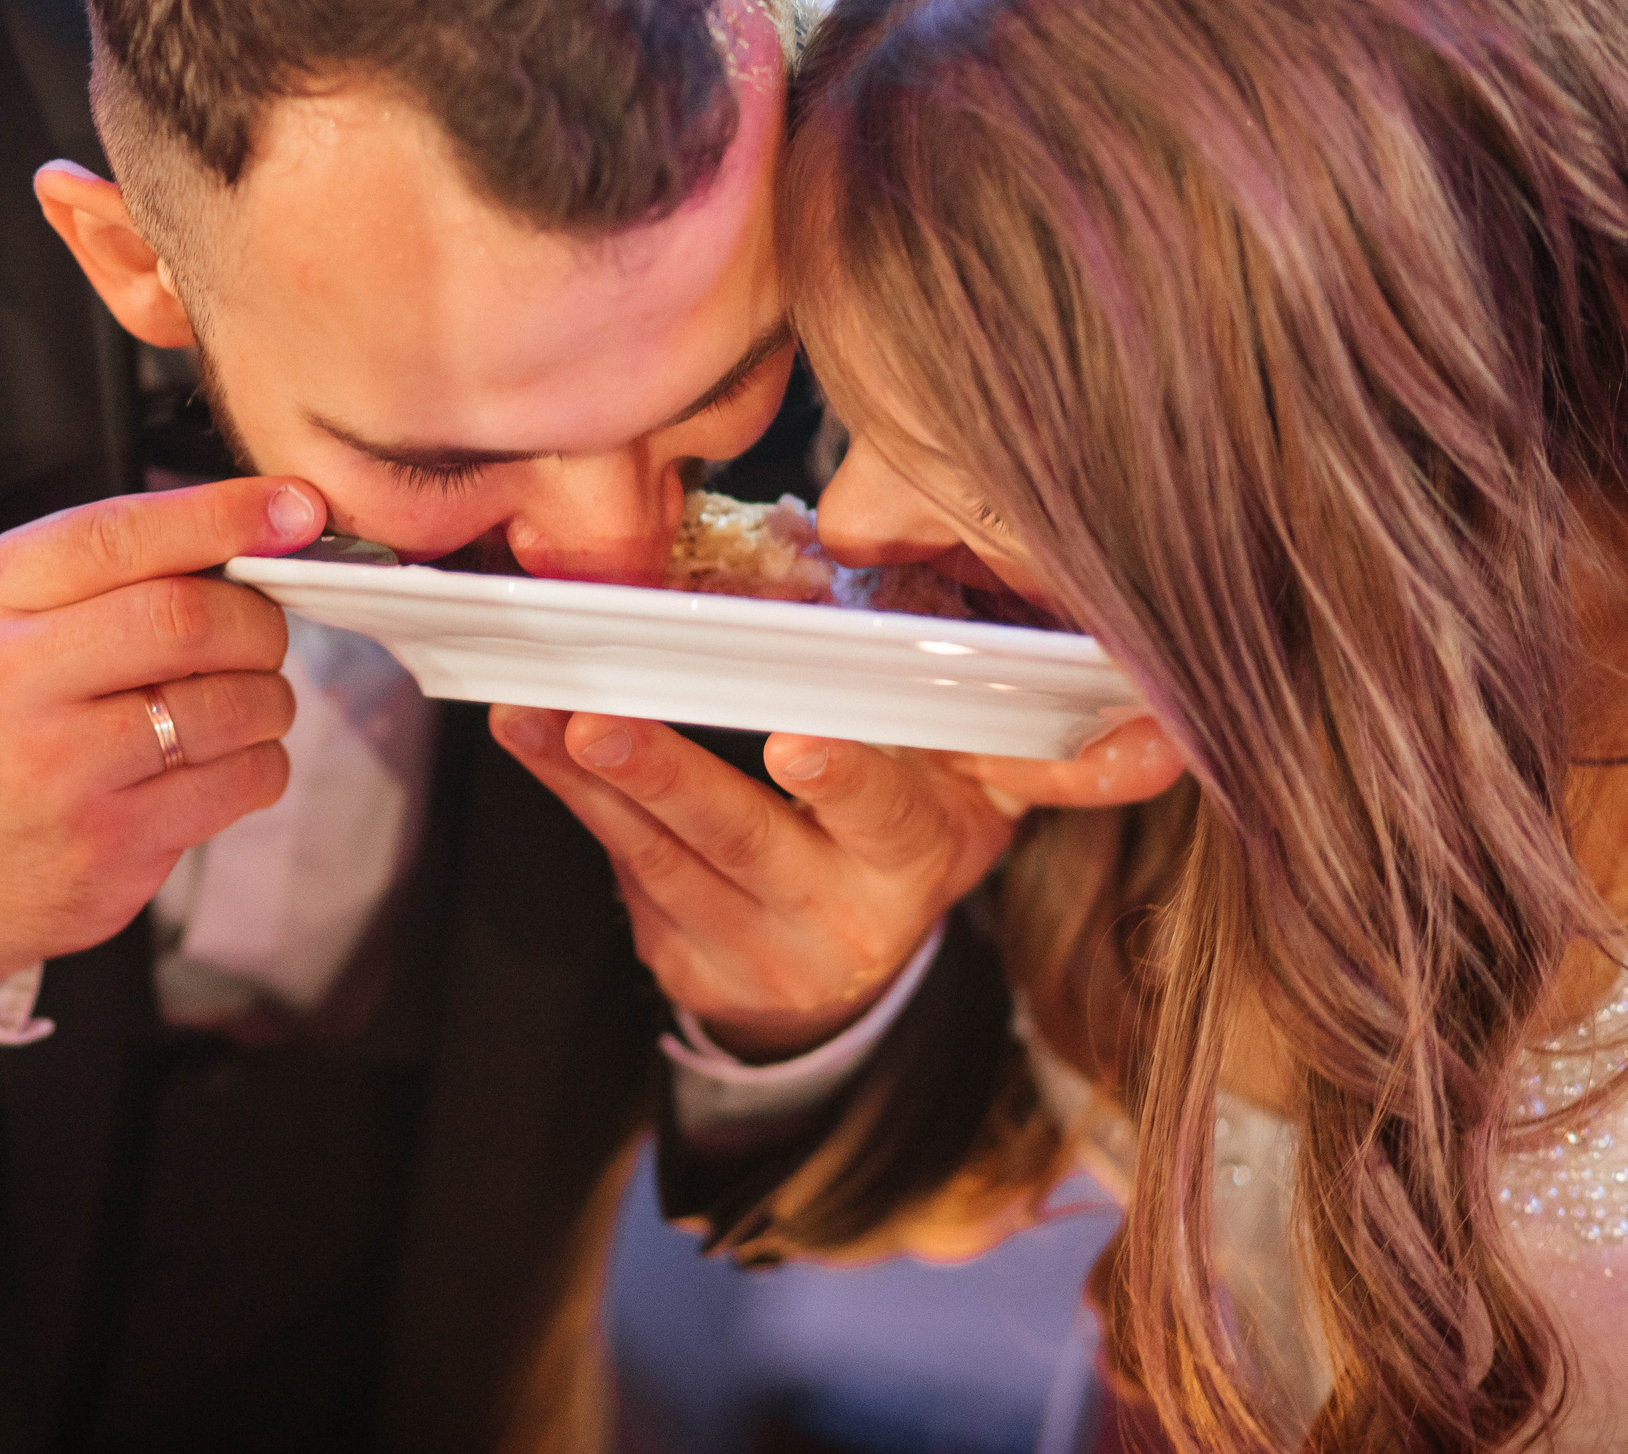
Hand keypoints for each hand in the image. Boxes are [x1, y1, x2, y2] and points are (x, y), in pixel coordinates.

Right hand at [0, 477, 325, 990]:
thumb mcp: (7, 619)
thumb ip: (113, 566)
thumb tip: (263, 523)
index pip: (117, 536)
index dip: (222, 515)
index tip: (294, 509)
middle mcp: (4, 678)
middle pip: (185, 618)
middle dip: (257, 620)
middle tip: (262, 634)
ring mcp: (55, 768)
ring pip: (228, 704)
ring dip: (269, 697)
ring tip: (246, 702)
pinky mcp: (109, 841)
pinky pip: (239, 781)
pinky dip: (262, 762)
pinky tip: (227, 762)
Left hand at [492, 709, 1188, 1061]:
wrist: (842, 978)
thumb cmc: (908, 840)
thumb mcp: (982, 805)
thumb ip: (1044, 756)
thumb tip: (1162, 728)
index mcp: (921, 860)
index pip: (892, 816)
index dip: (853, 780)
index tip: (803, 741)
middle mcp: (836, 912)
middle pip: (748, 843)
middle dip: (675, 780)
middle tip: (605, 722)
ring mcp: (747, 939)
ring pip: (661, 853)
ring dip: (590, 777)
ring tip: (537, 707)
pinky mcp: (676, 948)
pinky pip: (614, 863)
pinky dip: (564, 792)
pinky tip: (523, 730)